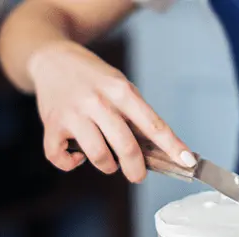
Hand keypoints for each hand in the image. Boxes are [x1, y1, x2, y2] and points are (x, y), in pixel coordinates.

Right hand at [27, 41, 195, 182]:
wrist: (52, 60)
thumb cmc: (95, 79)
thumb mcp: (121, 87)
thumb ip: (136, 115)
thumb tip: (158, 151)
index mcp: (121, 91)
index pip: (153, 124)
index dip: (172, 146)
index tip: (187, 161)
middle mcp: (98, 102)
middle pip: (126, 146)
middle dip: (136, 169)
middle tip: (138, 175)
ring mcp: (73, 114)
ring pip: (98, 156)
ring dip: (108, 166)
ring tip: (109, 161)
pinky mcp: (51, 125)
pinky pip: (60, 157)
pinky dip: (71, 164)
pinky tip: (78, 156)